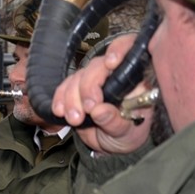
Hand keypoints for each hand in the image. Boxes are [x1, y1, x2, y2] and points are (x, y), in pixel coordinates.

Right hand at [51, 33, 150, 154]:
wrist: (112, 144)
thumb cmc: (128, 134)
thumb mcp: (127, 133)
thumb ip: (115, 122)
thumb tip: (99, 110)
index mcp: (134, 78)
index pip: (130, 50)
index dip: (119, 50)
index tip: (111, 63)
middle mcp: (113, 74)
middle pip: (97, 67)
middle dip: (88, 87)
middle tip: (88, 109)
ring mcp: (93, 80)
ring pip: (78, 77)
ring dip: (71, 98)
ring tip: (74, 119)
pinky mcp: (76, 89)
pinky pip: (64, 87)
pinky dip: (60, 99)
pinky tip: (60, 111)